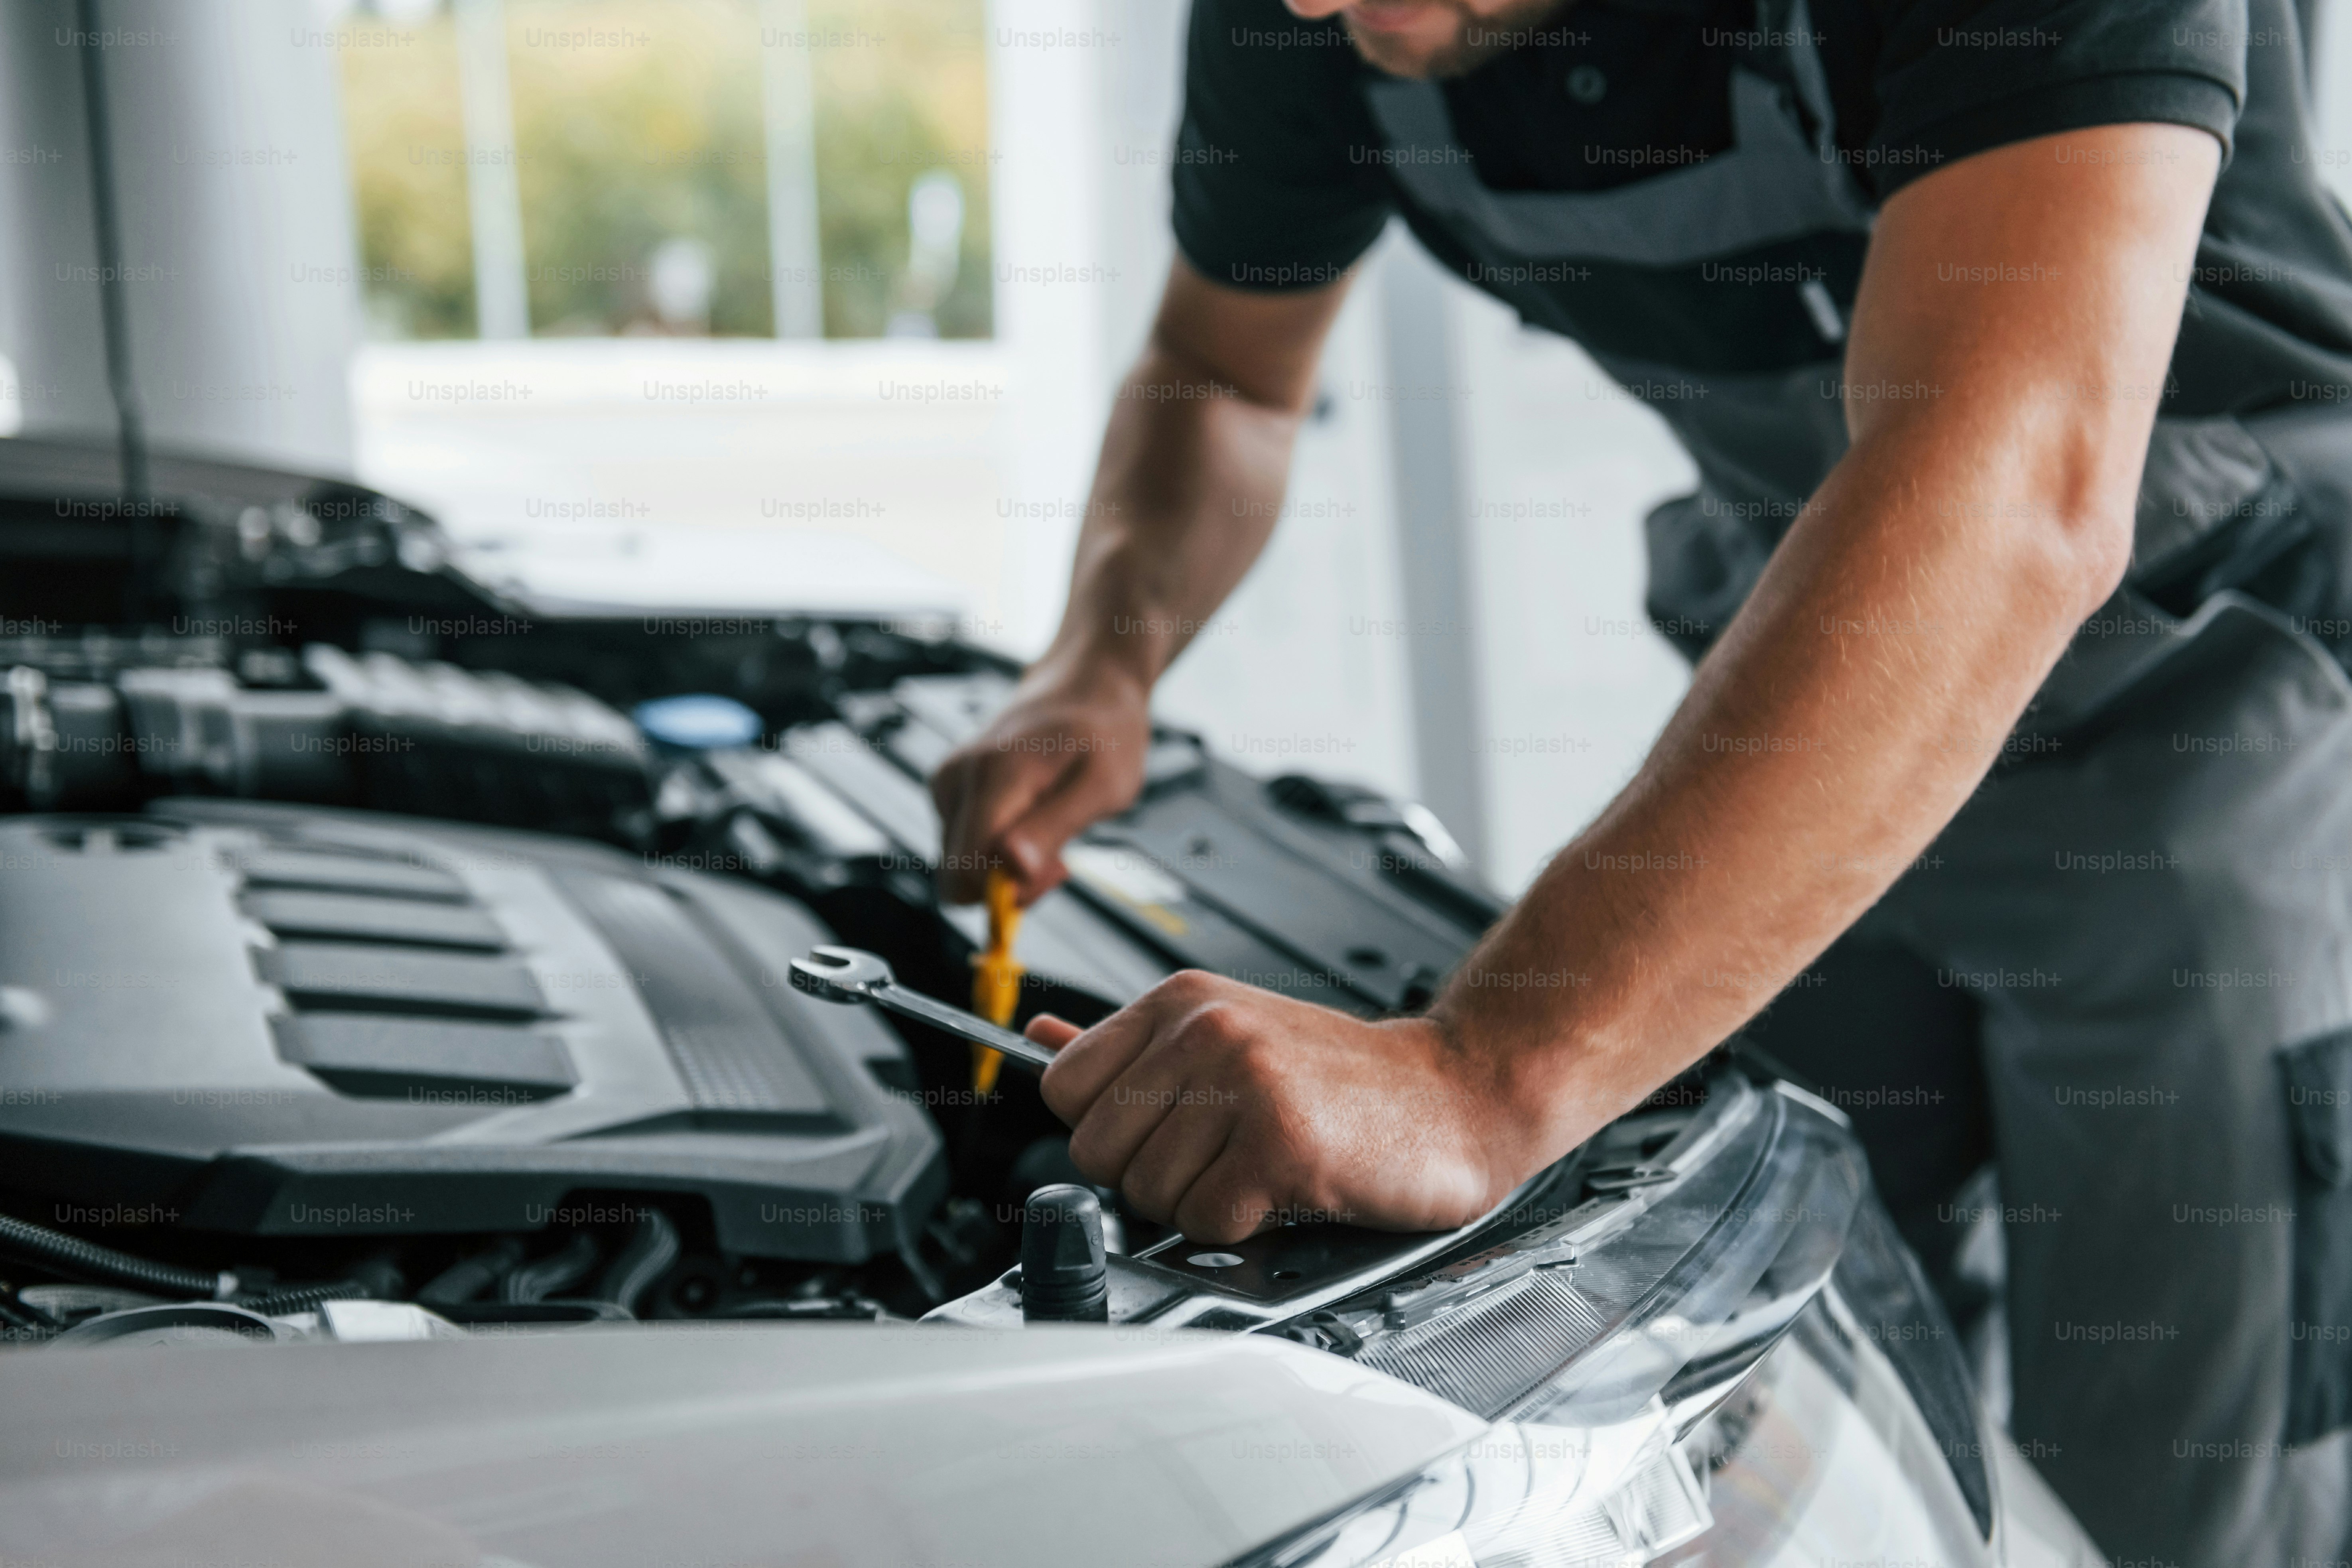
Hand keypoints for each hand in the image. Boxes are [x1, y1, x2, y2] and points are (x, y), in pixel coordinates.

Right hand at [929, 665, 1150, 904]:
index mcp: (990, 777)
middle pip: (956, 875)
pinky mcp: (949, 788)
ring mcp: (947, 782)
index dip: (1009, 892)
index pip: (964, 869)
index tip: (1059, 870)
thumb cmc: (1104, 732)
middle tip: (1061, 856)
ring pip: (961, 864)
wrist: (1088, 681)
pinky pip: (965, 845)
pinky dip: (1000, 846)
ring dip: (1007, 864)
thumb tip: (1011, 873)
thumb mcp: (1102, 786)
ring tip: (1054, 823)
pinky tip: (1035, 813)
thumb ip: (1052, 830)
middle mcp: (955, 779)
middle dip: (1009, 883)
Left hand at [1025, 972, 1518, 1242]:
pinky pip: (1206, 1220)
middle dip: (1152, 1174)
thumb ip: (1128, 1047)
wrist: (1455, 1094)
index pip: (1063, 1087)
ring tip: (1261, 1165)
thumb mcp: (1228, 1034)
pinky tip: (1288, 1185)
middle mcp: (1203, 1030)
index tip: (1165, 1127)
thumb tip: (1034, 1035)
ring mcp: (1242, 1083)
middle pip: (1097, 1151)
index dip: (1108, 1127)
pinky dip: (1244, 1224)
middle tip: (1221, 1154)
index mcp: (1180, 1001)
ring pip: (1149, 1194)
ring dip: (1203, 1202)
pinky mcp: (1279, 1143)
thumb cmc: (1341, 1079)